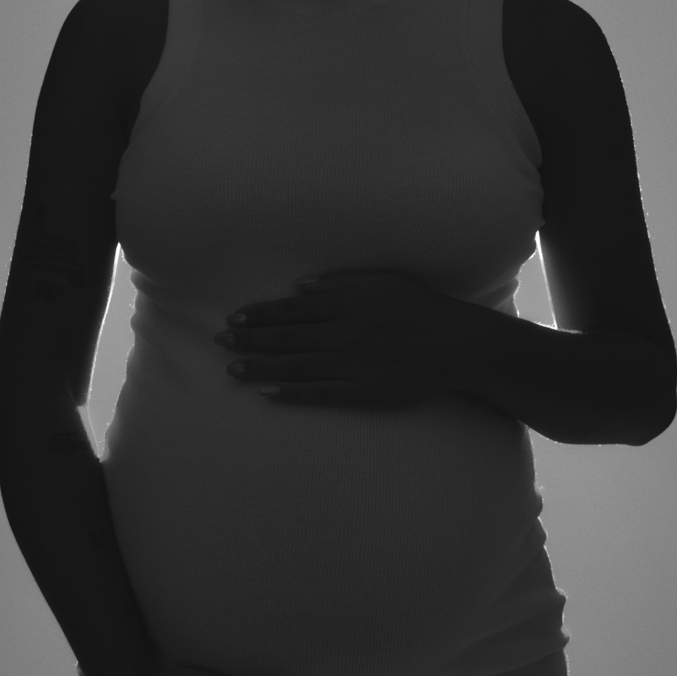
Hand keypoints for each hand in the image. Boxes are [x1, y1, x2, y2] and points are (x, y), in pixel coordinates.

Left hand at [213, 269, 469, 409]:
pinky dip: (292, 393)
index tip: (234, 319)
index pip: (293, 309)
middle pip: (287, 337)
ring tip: (232, 369)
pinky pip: (321, 393)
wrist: (456, 344)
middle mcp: (344, 333)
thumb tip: (300, 287)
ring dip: (261, 368)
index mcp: (347, 303)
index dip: (260, 314)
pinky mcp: (363, 391)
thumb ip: (340, 283)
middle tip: (220, 342)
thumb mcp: (382, 282)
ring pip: (297, 366)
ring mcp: (353, 364)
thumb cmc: (420, 307)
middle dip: (250, 340)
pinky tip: (267, 393)